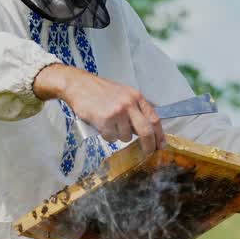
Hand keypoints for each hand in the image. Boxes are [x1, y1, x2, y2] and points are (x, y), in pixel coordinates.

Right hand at [34, 63, 165, 153]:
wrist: (78, 85)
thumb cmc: (100, 91)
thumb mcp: (123, 94)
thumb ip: (136, 109)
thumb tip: (147, 129)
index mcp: (136, 97)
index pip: (154, 119)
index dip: (160, 135)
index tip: (161, 145)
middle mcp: (129, 103)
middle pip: (146, 131)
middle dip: (149, 146)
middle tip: (148, 153)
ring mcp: (118, 112)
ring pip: (126, 137)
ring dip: (119, 136)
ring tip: (110, 124)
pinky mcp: (105, 120)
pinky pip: (111, 138)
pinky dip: (107, 135)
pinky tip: (101, 124)